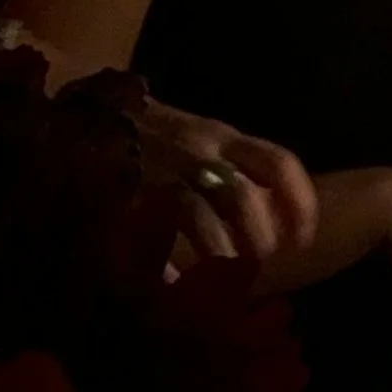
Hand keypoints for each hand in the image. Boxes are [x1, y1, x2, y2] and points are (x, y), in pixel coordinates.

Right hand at [135, 96, 321, 273]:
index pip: (278, 163)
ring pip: (200, 216)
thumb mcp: (202, 137)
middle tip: (260, 263)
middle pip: (241, 197)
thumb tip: (274, 217)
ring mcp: (162, 170)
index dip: (299, 203)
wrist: (87, 110)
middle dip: (256, 237)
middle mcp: (197, 151)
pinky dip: (165, 263)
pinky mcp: (126, 190)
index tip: (304, 239)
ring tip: (225, 276)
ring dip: (218, 252)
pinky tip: (173, 281)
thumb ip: (235, 166)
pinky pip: (151, 232)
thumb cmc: (156, 133)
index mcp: (223, 136)